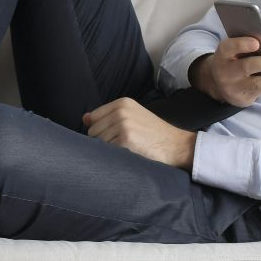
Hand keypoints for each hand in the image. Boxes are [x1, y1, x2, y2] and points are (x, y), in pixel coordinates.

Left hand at [82, 97, 196, 169]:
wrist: (176, 145)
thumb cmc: (153, 134)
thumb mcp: (133, 116)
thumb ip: (108, 116)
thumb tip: (84, 118)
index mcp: (122, 103)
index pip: (93, 118)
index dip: (100, 131)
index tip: (114, 136)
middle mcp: (121, 111)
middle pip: (92, 132)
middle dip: (103, 142)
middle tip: (123, 145)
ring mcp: (123, 125)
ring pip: (98, 143)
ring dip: (109, 150)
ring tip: (127, 149)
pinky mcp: (125, 140)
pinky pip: (107, 151)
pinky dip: (115, 156)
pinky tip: (128, 154)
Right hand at [191, 35, 260, 106]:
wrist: (217, 84)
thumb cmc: (233, 61)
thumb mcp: (233, 52)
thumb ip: (247, 48)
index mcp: (223, 54)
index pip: (229, 48)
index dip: (242, 45)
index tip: (256, 43)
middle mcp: (226, 72)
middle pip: (246, 66)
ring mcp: (234, 87)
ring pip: (257, 83)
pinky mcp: (243, 99)